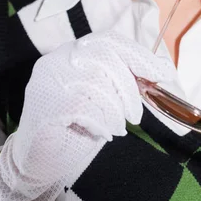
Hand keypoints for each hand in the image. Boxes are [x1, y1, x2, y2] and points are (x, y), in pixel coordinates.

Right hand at [0, 31, 174, 200]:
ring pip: (96, 82)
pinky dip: (100, 123)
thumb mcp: (104, 97)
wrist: (39, 161)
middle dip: (128, 87)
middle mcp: (58, 59)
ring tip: (113, 127)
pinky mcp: (45, 104)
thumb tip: (159, 70)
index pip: (108, 39)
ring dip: (114, 111)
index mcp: (73, 52)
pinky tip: (100, 133)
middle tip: (135, 115)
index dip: (137, 55)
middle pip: (105, 56)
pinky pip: (84, 106)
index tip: (161, 72)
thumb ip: (123, 79)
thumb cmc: (76, 127)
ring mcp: (48, 79)